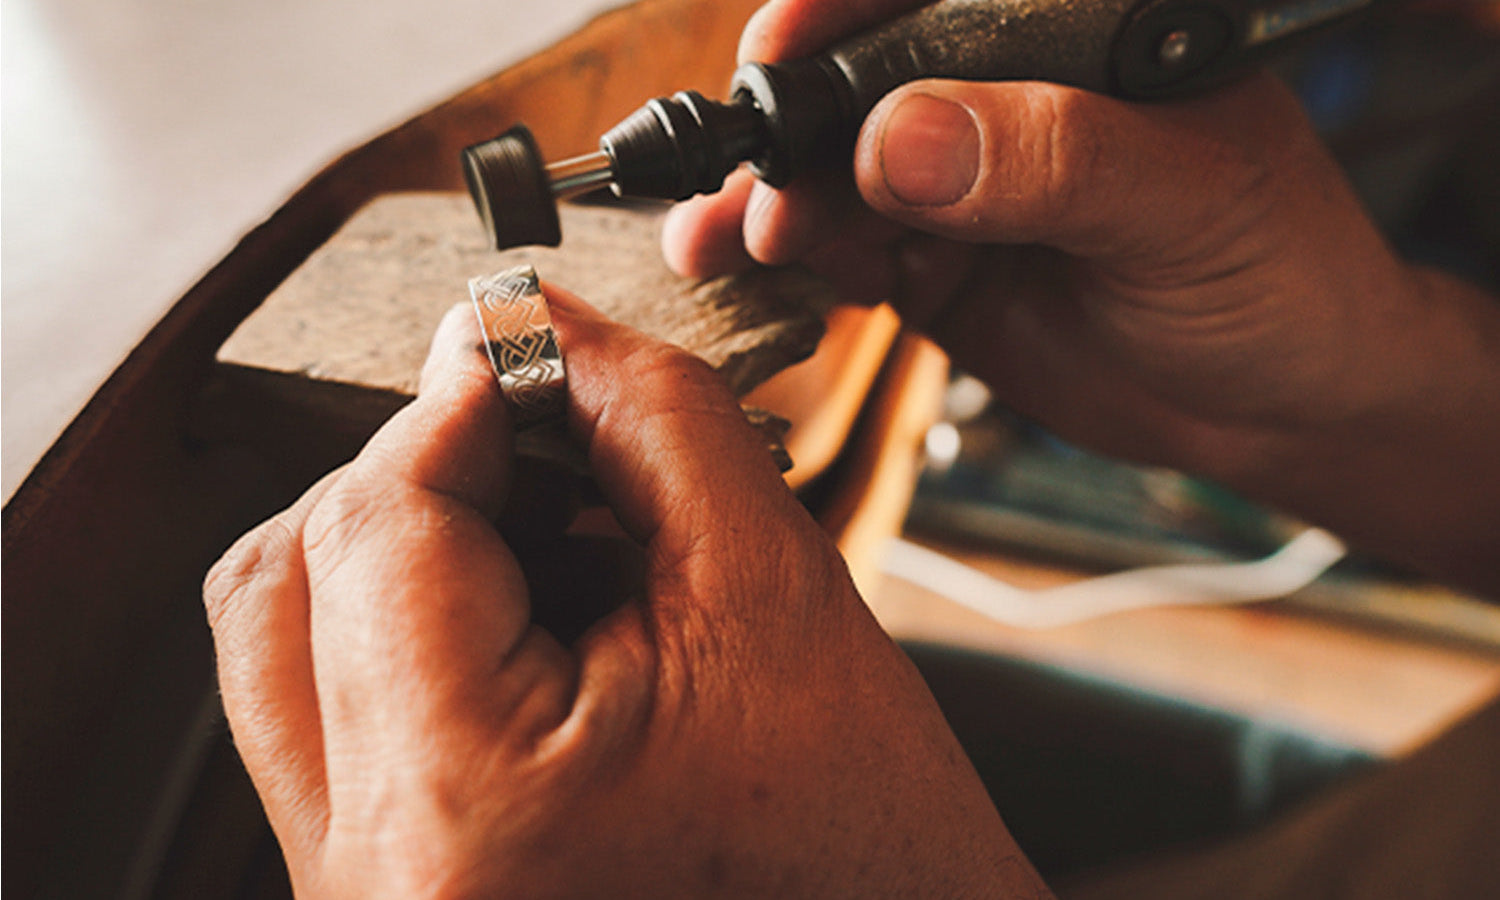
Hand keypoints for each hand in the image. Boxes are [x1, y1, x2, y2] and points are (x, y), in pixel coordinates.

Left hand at [204, 293, 1048, 897]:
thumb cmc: (869, 851)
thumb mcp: (772, 593)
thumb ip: (644, 418)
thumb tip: (533, 325)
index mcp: (465, 802)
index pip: (378, 522)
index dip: (456, 403)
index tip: (527, 346)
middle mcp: (376, 878)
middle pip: (293, 580)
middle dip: (424, 472)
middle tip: (544, 431)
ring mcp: (365, 898)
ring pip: (290, 645)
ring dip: (411, 547)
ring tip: (556, 535)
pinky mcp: (387, 891)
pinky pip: (336, 718)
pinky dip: (417, 630)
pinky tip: (541, 615)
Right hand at [664, 0, 1499, 591]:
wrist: (1275, 399)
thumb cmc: (1276, 271)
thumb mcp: (1182, 200)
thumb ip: (1051, 160)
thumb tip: (900, 140)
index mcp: (1066, 34)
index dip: (842, 9)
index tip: (782, 48)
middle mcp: (998, 96)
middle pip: (856, 83)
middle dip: (781, 127)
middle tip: (745, 183)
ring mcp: (957, 182)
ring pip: (830, 172)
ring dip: (762, 202)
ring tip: (717, 241)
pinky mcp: (931, 262)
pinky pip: (839, 251)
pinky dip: (787, 263)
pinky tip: (746, 272)